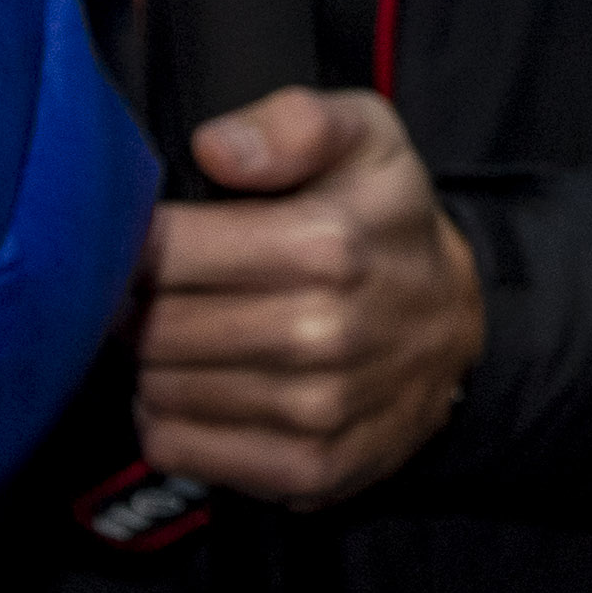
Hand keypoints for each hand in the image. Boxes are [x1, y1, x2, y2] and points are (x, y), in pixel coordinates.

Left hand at [142, 88, 488, 504]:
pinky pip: (178, 449)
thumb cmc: (385, 223)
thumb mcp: (366, 136)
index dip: (133, 244)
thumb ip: (294, 123)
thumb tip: (215, 148)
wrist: (458, 329)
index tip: (144, 242)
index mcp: (325, 243)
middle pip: (152, 327)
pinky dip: (169, 421)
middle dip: (137, 307)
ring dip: (153, 365)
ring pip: (157, 390)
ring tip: (182, 338)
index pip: (163, 251)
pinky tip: (198, 389)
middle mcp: (321, 333)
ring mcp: (316, 411)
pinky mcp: (307, 470)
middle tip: (153, 293)